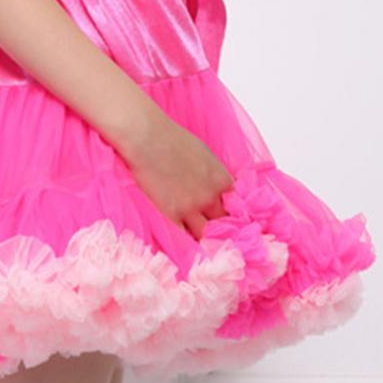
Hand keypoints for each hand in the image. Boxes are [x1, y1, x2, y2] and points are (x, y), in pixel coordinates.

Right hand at [121, 108, 233, 240]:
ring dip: (202, 237)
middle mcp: (211, 196)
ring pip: (205, 234)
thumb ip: (211, 173)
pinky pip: (183, 237)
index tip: (224, 219)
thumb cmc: (169, 137)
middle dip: (218, 227)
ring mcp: (191, 207)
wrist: (146, 137)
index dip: (230, 213)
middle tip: (212, 233)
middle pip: (223, 222)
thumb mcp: (201, 153)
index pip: (236, 206)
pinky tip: (181, 245)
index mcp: (220, 178)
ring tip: (197, 242)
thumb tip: (212, 185)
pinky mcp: (171, 215)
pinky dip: (184, 242)